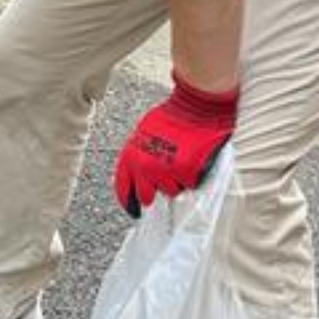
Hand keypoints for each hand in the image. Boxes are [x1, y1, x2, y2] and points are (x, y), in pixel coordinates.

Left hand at [112, 71, 238, 217]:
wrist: (195, 109)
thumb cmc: (171, 117)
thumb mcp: (144, 134)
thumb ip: (139, 155)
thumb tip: (140, 173)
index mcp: (130, 157)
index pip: (123, 188)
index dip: (129, 201)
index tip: (135, 210)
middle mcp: (144, 168)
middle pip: (147, 197)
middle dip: (155, 192)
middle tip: (164, 182)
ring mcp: (165, 172)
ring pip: (171, 191)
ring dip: (176, 182)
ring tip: (181, 161)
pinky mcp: (185, 173)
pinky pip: (188, 185)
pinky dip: (192, 177)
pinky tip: (193, 161)